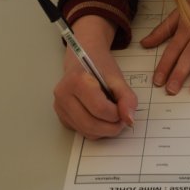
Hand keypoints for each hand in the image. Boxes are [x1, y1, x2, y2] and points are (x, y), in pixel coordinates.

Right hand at [53, 15, 136, 139]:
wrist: (83, 57)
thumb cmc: (100, 65)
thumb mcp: (116, 77)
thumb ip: (126, 97)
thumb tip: (129, 120)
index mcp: (76, 81)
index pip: (100, 109)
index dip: (117, 114)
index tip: (124, 108)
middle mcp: (62, 96)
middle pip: (91, 124)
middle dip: (111, 127)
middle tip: (122, 119)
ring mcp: (59, 108)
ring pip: (86, 132)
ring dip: (105, 131)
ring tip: (114, 118)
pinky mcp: (61, 117)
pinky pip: (82, 131)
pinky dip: (96, 130)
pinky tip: (102, 118)